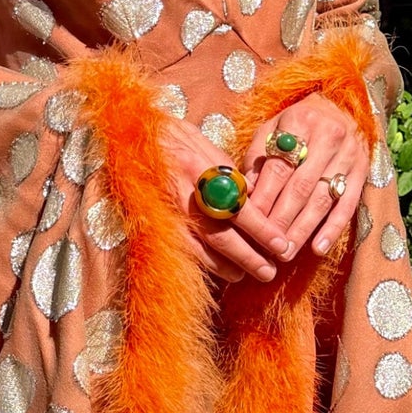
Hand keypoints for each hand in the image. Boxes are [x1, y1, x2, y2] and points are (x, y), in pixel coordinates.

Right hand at [163, 116, 292, 281]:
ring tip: (246, 275)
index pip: (240, 207)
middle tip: (269, 272)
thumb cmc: (174, 138)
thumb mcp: (207, 148)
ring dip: (227, 266)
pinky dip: (203, 263)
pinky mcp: (153, 223)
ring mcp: (166, 212)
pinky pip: (182, 250)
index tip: (282, 245)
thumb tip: (257, 201)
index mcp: (201, 169)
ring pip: (202, 249)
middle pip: (222, 235)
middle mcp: (184, 193)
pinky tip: (218, 270)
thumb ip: (231, 176)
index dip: (263, 230)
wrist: (129, 136)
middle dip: (249, 257)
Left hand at [241, 94, 367, 264]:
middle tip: (267, 245)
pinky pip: (348, 206)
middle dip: (282, 220)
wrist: (341, 107)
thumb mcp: (272, 128)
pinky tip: (318, 248)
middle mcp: (329, 137)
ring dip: (303, 230)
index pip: (279, 168)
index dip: (265, 198)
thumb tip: (245, 193)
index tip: (252, 222)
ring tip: (286, 252)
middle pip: (301, 187)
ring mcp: (349, 156)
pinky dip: (333, 229)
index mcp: (300, 122)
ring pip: (322, 199)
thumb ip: (258, 158)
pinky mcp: (363, 172)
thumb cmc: (296, 123)